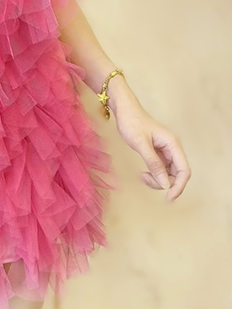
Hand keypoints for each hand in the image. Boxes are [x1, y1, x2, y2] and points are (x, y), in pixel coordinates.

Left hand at [109, 81, 190, 202]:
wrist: (124, 110)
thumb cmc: (132, 123)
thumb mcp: (141, 144)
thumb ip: (154, 164)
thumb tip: (165, 184)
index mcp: (172, 144)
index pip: (184, 170)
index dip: (179, 186)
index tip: (169, 198)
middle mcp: (172, 148)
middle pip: (177, 174)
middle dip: (165, 183)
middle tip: (145, 180)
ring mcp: (165, 151)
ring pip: (168, 173)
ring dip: (158, 180)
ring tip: (142, 176)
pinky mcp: (158, 152)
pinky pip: (161, 169)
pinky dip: (154, 175)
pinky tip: (143, 173)